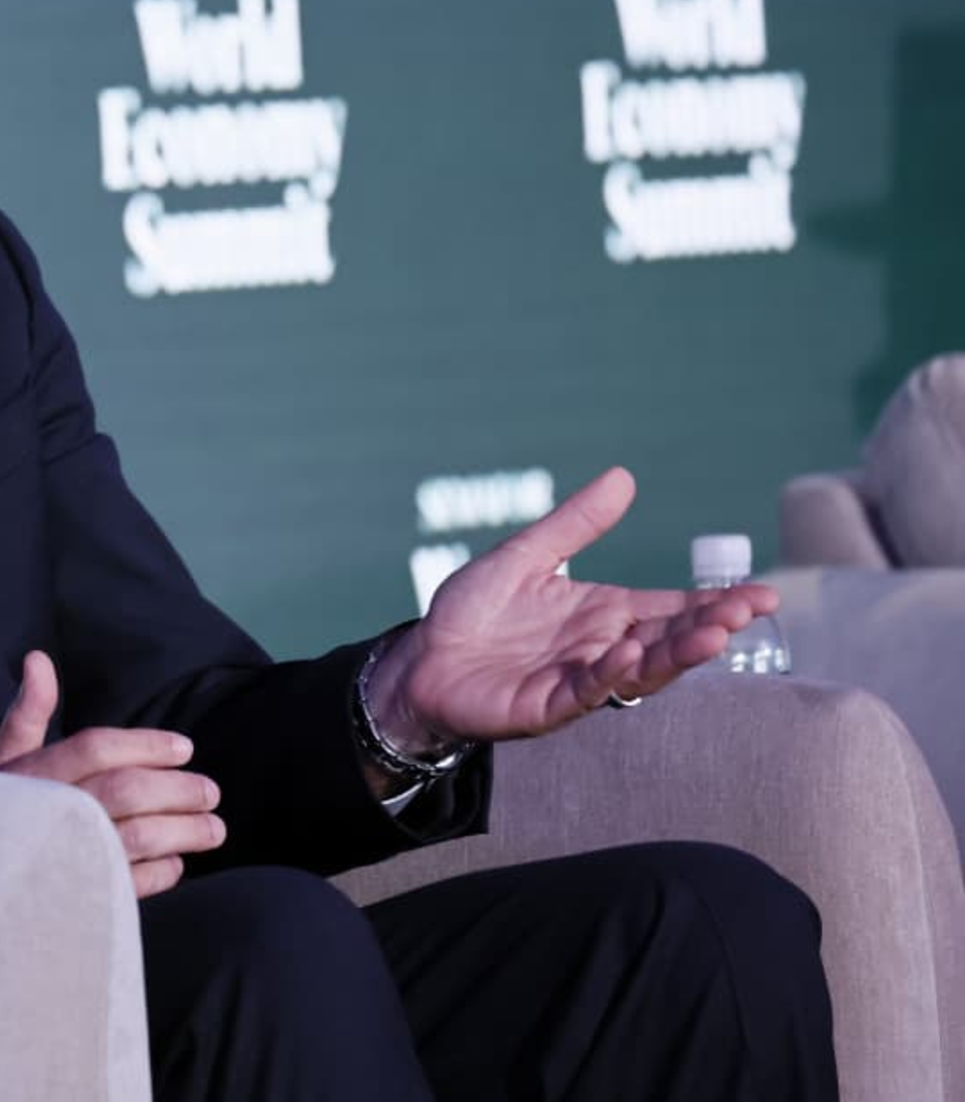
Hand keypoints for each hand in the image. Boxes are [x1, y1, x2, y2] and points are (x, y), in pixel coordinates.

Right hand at [0, 651, 224, 897]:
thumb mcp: (7, 756)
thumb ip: (30, 710)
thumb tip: (38, 658)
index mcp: (35, 773)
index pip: (97, 748)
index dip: (145, 745)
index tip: (185, 748)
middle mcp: (52, 811)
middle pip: (126, 790)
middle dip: (177, 790)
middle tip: (211, 791)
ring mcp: (67, 855)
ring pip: (137, 837)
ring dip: (183, 832)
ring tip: (214, 829)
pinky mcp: (79, 894)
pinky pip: (131, 883)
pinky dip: (161, 872)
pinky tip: (175, 861)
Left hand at [375, 466, 779, 749]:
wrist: (422, 658)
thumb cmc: (474, 611)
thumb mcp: (525, 556)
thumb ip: (575, 524)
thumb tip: (624, 477)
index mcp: (605, 613)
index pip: (672, 607)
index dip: (715, 602)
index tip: (763, 594)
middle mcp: (602, 648)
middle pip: (669, 639)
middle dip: (710, 626)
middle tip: (748, 611)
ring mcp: (578, 680)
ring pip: (640, 671)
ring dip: (675, 654)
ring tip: (713, 635)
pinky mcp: (546, 706)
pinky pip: (585, 692)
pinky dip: (608, 674)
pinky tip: (628, 652)